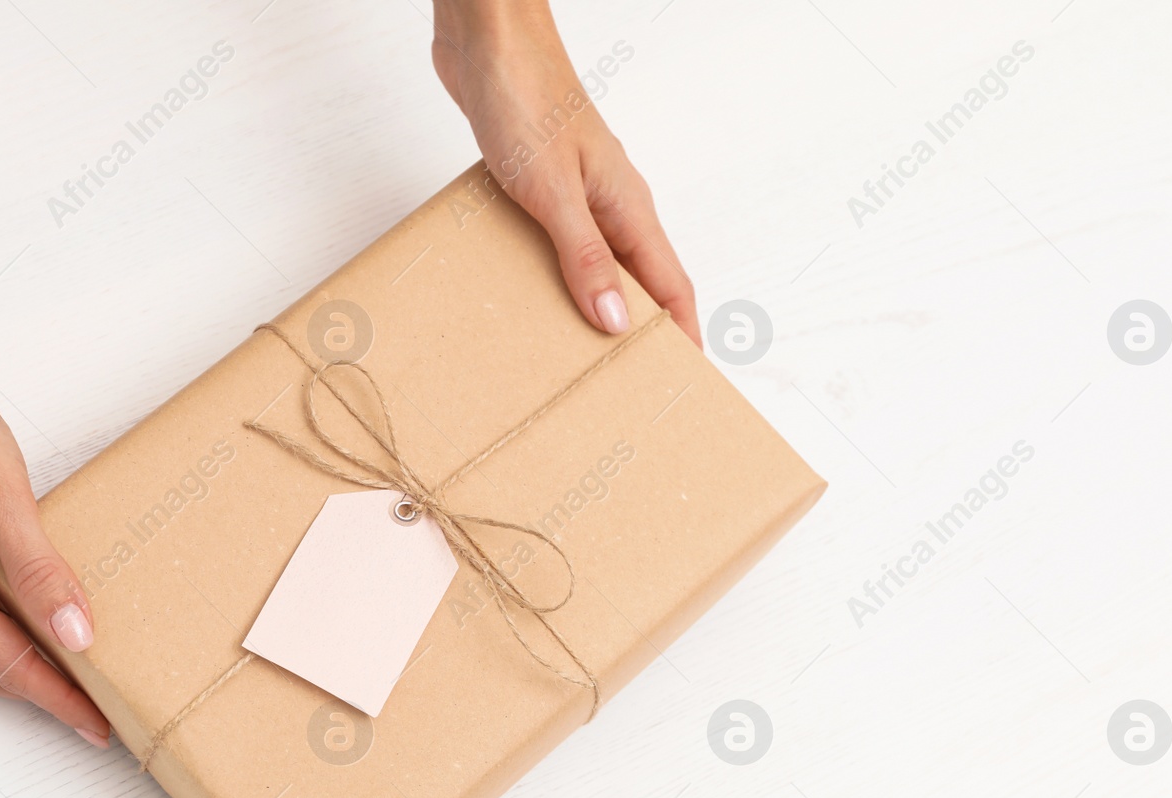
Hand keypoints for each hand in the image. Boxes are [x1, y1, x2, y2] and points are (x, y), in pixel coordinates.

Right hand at [0, 354, 110, 747]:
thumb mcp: (4, 498)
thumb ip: (39, 573)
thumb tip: (75, 634)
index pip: (11, 667)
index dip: (59, 700)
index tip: (98, 727)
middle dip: (40, 694)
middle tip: (94, 706)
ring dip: (15, 666)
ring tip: (70, 670)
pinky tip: (28, 617)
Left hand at [431, 1, 699, 346]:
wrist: (486, 39)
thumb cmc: (525, 97)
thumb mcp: (554, 192)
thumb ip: (584, 258)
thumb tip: (616, 322)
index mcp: (629, 207)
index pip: (672, 286)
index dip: (683, 334)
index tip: (685, 379)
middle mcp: (612, 204)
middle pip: (641, 281)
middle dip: (640, 331)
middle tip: (627, 383)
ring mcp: (579, 194)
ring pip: (599, 264)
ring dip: (594, 305)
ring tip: (578, 355)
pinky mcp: (544, 185)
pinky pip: (561, 244)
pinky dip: (556, 276)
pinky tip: (531, 297)